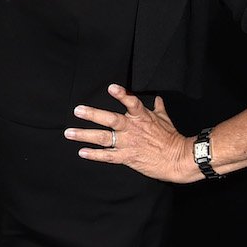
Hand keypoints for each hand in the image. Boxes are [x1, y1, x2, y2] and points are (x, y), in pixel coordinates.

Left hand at [64, 84, 193, 181]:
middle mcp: (132, 129)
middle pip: (110, 120)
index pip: (132, 102)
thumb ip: (158, 107)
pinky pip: (108, 156)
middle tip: (77, 110)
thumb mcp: (165, 119)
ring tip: (69, 133)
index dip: (122, 94)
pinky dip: (94, 154)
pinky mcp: (127, 157)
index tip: (111, 87)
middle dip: (92, 114)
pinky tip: (82, 152)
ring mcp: (128, 143)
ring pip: (103, 138)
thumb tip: (157, 98)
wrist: (177, 159)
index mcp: (142, 117)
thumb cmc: (172, 138)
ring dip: (84, 135)